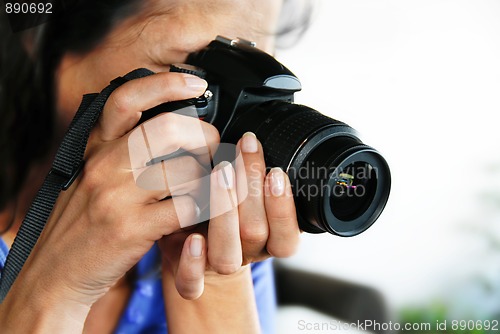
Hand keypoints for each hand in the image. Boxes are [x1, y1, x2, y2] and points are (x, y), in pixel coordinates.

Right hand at [1, 71, 212, 327]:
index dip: (166, 84)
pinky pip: (187, 207)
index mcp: (96, 148)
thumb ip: (121, 152)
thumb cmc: (81, 224)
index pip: (127, 99)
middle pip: (167, 129)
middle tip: (215, 146)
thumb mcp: (91, 177)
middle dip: (204, 134)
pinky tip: (205, 212)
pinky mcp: (132, 228)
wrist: (55, 274)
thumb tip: (173, 129)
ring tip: (212, 185)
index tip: (196, 83)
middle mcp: (104, 165)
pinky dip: (207, 208)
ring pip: (185, 169)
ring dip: (210, 177)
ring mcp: (117, 196)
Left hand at [158, 132, 300, 299]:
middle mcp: (247, 254)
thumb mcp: (245, 194)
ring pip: (228, 255)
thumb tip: (256, 137)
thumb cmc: (221, 210)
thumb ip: (254, 176)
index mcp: (268, 241)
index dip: (283, 205)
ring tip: (220, 173)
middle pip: (256, 232)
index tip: (276, 170)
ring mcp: (218, 266)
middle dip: (252, 187)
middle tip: (246, 148)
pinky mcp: (191, 277)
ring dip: (225, 212)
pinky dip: (193, 264)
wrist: (194, 245)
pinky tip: (192, 237)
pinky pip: (192, 284)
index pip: (287, 236)